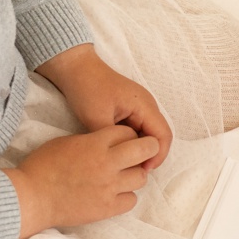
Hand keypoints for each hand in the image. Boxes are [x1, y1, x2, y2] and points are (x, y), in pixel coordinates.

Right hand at [4, 124, 159, 238]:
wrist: (31, 196)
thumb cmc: (42, 167)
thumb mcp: (65, 142)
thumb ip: (90, 140)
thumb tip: (105, 142)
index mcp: (95, 143)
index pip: (128, 132)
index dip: (129, 135)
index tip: (125, 140)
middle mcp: (107, 164)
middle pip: (145, 150)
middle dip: (149, 148)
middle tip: (144, 153)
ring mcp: (109, 187)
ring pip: (141, 178)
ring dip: (135, 175)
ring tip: (123, 177)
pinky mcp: (108, 208)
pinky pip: (132, 200)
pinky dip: (126, 197)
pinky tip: (115, 194)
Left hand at [36, 44, 172, 169]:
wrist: (75, 67)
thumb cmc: (86, 88)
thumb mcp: (96, 118)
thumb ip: (112, 140)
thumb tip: (121, 160)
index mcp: (144, 105)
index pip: (163, 136)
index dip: (157, 156)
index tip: (143, 171)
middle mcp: (148, 105)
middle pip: (160, 136)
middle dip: (151, 155)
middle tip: (135, 171)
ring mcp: (140, 106)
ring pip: (149, 134)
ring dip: (142, 149)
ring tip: (128, 163)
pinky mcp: (131, 108)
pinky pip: (140, 129)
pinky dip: (134, 141)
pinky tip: (121, 150)